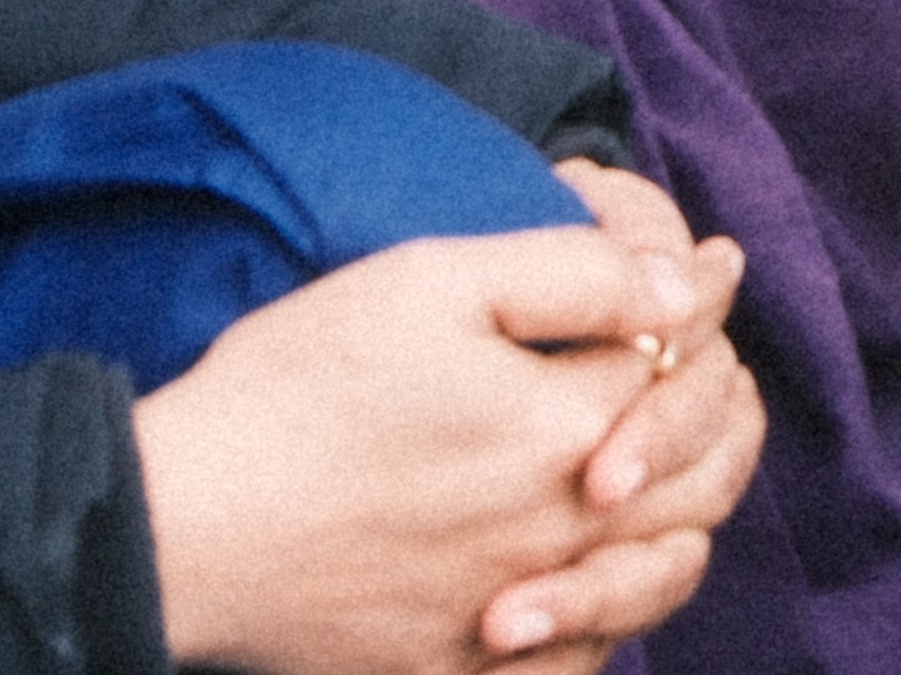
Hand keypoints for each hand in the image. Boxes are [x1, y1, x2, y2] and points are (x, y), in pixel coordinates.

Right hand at [132, 211, 759, 674]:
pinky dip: (611, 615)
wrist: (179, 526)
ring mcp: (510, 613)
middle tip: (718, 365)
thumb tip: (689, 283)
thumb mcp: (433, 282)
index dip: (701, 303)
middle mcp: (558, 533)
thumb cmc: (296, 390)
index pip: (683, 360)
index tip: (715, 267)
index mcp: (563, 429)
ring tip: (680, 467)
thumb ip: (575, 275)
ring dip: (685, 510)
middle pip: (695, 475)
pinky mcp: (455, 670)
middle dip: (721, 407)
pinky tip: (601, 576)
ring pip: (654, 572)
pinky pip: (576, 660)